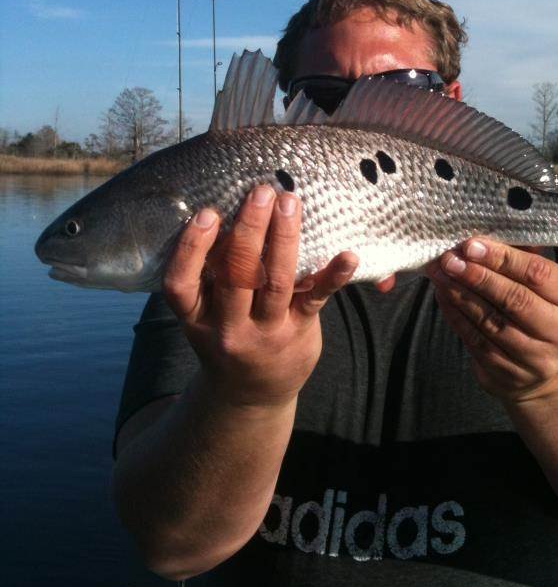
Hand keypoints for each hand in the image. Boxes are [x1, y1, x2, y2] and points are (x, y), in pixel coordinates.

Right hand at [162, 185, 357, 408]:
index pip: (181, 284)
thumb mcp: (205, 314)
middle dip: (249, 230)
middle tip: (262, 192)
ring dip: (284, 238)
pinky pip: (316, 301)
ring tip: (290, 203)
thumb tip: (227, 210)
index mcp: (196, 317)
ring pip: (274, 282)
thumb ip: (210, 275)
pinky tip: (348, 256)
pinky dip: (333, 276)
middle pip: (236, 276)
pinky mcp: (299, 332)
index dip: (191, 249)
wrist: (250, 394)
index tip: (207, 214)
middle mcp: (228, 328)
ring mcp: (265, 332)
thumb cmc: (227, 334)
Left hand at [427, 237, 557, 403]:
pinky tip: (443, 297)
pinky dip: (456, 317)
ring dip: (461, 294)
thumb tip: (491, 230)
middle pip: (515, 300)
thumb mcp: (547, 289)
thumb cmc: (541, 314)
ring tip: (440, 274)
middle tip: (450, 258)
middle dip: (478, 276)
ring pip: (491, 322)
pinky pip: (476, 342)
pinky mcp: (509, 376)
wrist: (545, 374)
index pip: (539, 275)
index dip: (504, 258)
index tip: (472, 244)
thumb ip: (526, 259)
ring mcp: (536, 361)